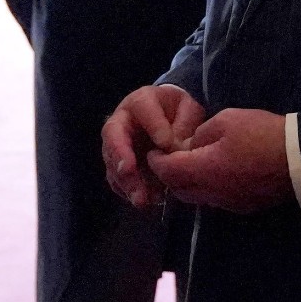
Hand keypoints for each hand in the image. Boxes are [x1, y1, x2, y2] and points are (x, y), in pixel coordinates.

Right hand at [102, 84, 204, 208]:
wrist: (168, 117)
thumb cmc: (178, 111)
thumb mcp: (188, 109)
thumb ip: (183, 124)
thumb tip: (172, 148)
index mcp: (141, 101)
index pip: (142, 108)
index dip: (153, 126)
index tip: (166, 144)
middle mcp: (122, 121)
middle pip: (113, 137)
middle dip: (121, 158)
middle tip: (129, 174)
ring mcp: (117, 144)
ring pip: (112, 162)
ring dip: (125, 182)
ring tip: (142, 200)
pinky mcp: (119, 164)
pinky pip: (116, 178)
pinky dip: (128, 191)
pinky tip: (145, 200)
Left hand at [145, 108, 292, 214]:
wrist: (300, 158)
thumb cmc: (261, 134)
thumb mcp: (226, 121)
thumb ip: (200, 135)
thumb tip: (190, 146)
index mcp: (205, 171)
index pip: (168, 171)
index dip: (156, 161)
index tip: (152, 151)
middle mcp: (213, 193)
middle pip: (178, 191)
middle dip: (168, 176)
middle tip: (167, 158)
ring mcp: (229, 203)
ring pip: (196, 198)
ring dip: (187, 184)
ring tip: (189, 164)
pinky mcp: (243, 207)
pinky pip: (215, 199)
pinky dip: (206, 188)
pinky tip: (213, 172)